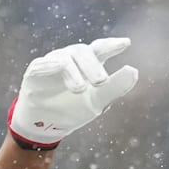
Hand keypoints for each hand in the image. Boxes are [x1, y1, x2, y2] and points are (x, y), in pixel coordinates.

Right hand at [8, 38, 138, 148]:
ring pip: (64, 59)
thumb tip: (134, 70)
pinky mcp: (35, 71)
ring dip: (74, 72)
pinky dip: (49, 66)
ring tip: (80, 89)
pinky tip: (56, 67)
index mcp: (88, 63)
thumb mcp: (98, 100)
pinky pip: (41, 64)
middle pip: (83, 52)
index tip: (126, 43)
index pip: (100, 49)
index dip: (112, 45)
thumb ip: (116, 87)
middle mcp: (70, 58)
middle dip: (93, 66)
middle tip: (101, 82)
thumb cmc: (74, 108)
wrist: (47, 125)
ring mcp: (52, 62)